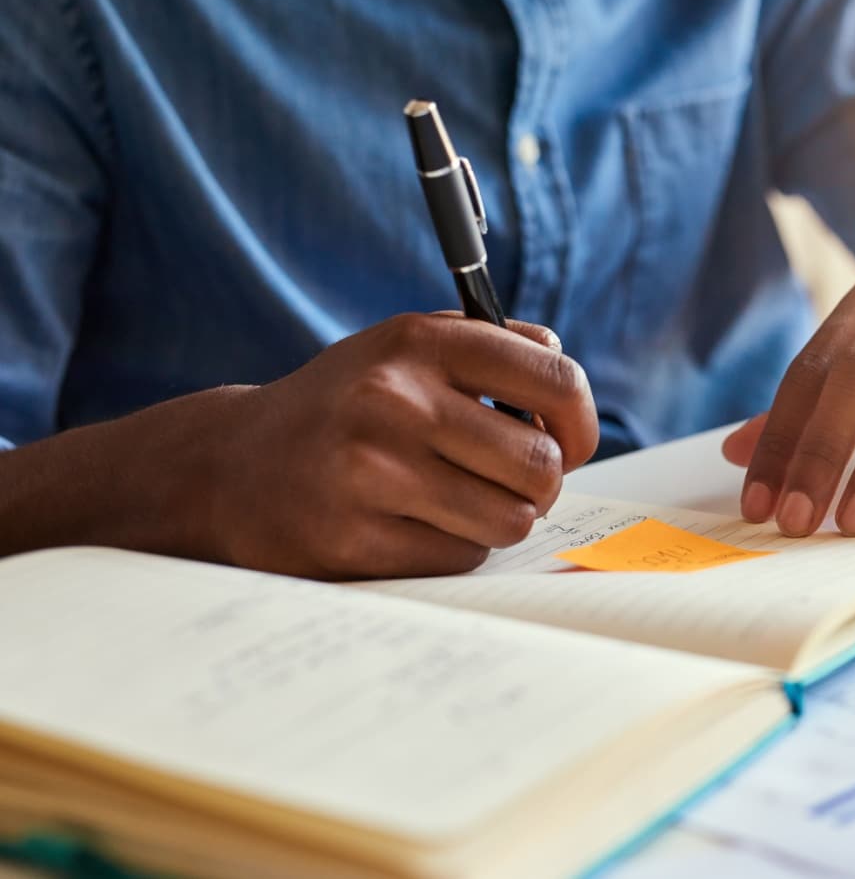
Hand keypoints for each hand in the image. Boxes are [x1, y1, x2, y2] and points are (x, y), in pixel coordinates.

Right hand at [209, 312, 596, 577]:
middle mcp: (395, 400)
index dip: (581, 422)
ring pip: (511, 519)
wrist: (227, 466)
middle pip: (542, 464)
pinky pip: (462, 558)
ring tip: (461, 503)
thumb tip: (566, 388)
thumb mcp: (403, 350)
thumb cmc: (344, 407)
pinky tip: (414, 526)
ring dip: (500, 520)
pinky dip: (455, 550)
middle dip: (542, 483)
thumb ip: (490, 349)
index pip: (556, 379)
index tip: (571, 442)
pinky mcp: (355, 539)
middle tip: (512, 483)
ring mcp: (372, 473)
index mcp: (419, 343)